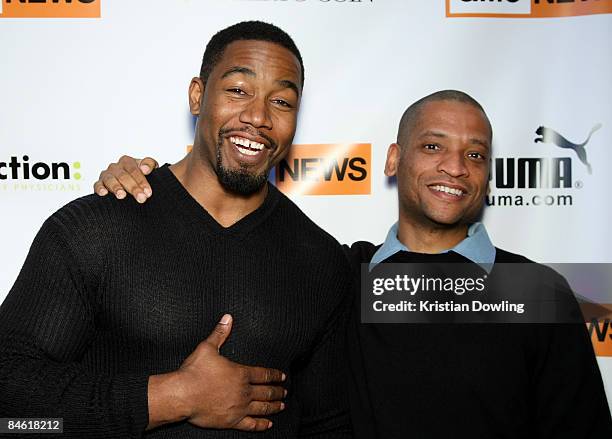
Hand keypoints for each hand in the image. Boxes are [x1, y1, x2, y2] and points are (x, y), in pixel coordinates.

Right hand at [94, 155, 157, 202]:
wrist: (133, 185)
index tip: (148, 193)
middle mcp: (115, 167)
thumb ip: (149, 164)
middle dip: (133, 188)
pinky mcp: (99, 184)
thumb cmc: (141, 176)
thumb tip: (145, 169)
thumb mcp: (149, 168)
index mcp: (127, 161)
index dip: (141, 181)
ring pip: (110, 180)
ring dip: (116, 188)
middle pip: (123, 176)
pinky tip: (104, 193)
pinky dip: (100, 188)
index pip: (134, 170)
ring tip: (122, 195)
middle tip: (141, 198)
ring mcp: (106, 175)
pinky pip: (97, 185)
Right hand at [148, 314, 285, 431]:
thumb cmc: (194, 371)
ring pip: (262, 408)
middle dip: (277, 392)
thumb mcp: (207, 348)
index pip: (264, 374)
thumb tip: (227, 317)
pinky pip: (251, 425)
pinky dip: (261, 425)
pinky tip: (267, 424)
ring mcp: (239, 408)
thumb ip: (219, 333)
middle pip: (266, 392)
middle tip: (285, 392)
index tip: (282, 377)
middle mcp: (244, 391)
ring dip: (273, 407)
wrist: (182, 394)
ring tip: (281, 406)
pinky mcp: (231, 421)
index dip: (275, 375)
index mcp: (241, 373)